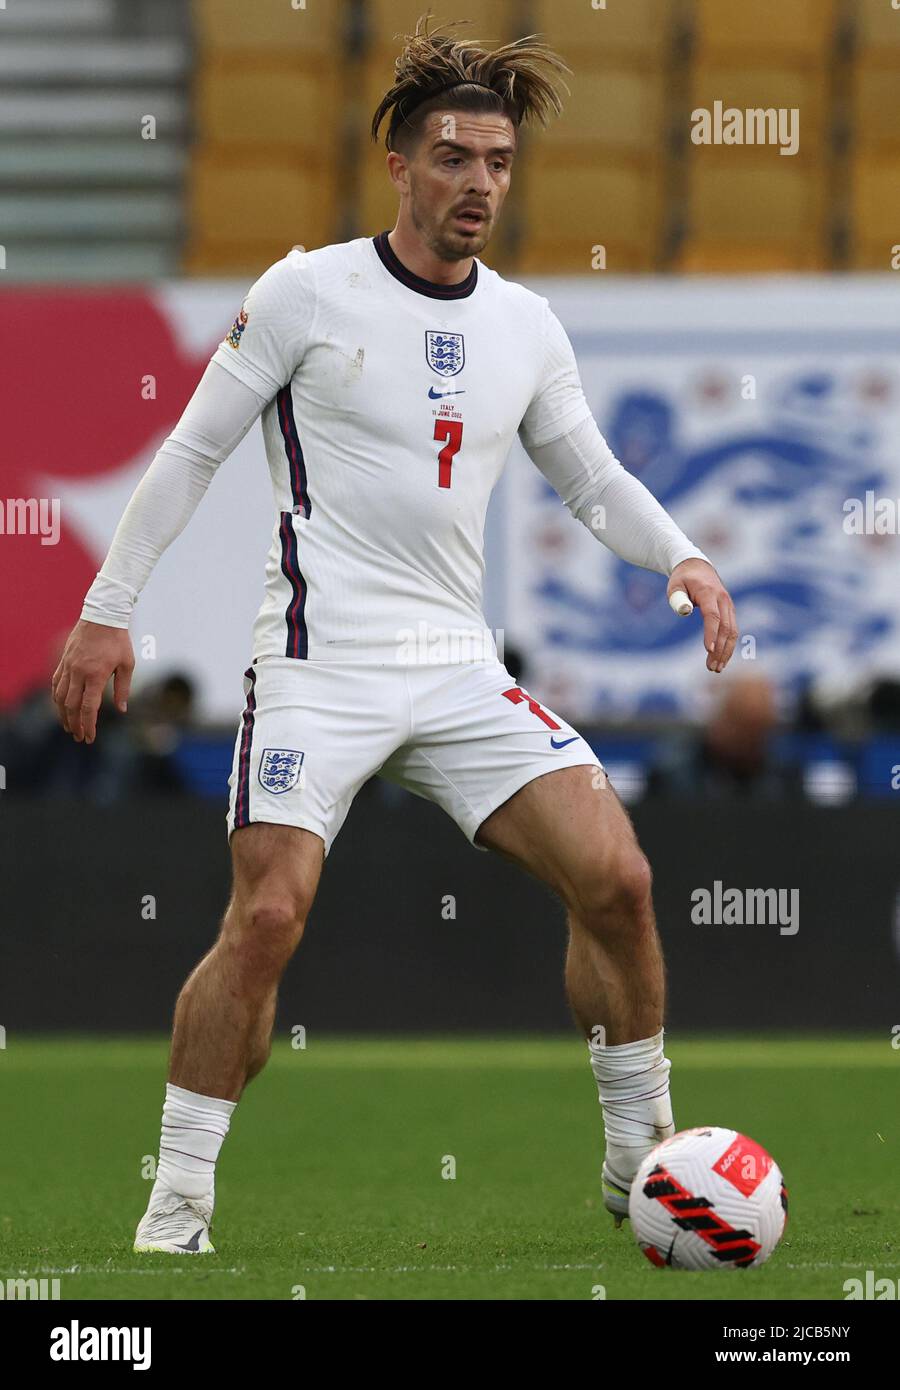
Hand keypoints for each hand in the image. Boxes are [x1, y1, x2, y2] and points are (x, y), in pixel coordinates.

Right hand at [51, 620, 133, 743]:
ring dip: (63, 714)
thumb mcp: (127, 664)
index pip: (88, 707)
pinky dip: (57, 698)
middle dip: (75, 724)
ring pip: (60, 697)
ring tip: (69, 727)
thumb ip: (123, 688)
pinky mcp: (64, 661)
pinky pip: (55, 683)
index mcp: (95, 675)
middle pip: (71, 706)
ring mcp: (68, 666)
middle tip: (79, 737)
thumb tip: (122, 709)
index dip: (88, 725)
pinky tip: (61, 706)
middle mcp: (78, 672)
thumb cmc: (118, 640)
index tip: (90, 738)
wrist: (102, 615)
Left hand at [668, 558, 737, 673]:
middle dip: (720, 649)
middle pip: (726, 627)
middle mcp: (723, 599)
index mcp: (709, 592)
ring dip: (726, 651)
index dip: (711, 633)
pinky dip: (728, 646)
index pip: (712, 615)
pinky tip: (721, 659)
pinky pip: (732, 631)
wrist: (698, 567)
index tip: (707, 650)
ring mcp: (729, 606)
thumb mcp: (675, 585)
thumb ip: (678, 598)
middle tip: (711, 668)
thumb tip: (685, 612)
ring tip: (716, 668)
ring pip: (733, 631)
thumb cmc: (682, 579)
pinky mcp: (730, 612)